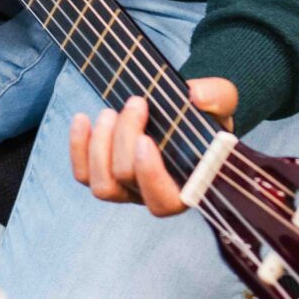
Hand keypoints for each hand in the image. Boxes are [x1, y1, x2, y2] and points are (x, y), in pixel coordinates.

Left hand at [69, 78, 237, 215]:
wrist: (181, 112)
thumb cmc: (204, 115)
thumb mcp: (221, 101)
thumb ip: (217, 96)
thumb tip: (195, 96)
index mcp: (187, 187)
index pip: (164, 202)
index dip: (150, 175)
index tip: (145, 139)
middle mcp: (154, 195)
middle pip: (127, 179)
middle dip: (125, 137)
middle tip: (136, 103)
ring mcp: (128, 190)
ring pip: (102, 186)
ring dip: (99, 146)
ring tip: (109, 113)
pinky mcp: (105, 176)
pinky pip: (83, 175)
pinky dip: (78, 147)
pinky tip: (82, 119)